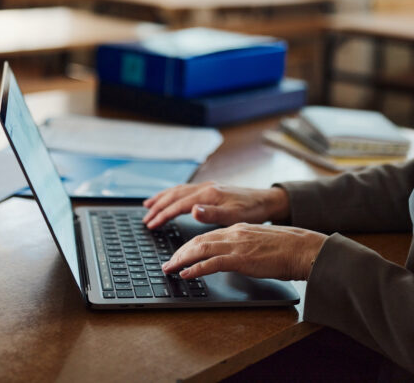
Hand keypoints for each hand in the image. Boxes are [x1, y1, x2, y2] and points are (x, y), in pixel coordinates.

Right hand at [142, 182, 288, 229]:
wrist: (268, 201)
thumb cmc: (253, 211)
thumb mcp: (235, 216)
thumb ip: (213, 214)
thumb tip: (192, 210)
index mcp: (209, 195)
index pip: (178, 205)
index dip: (163, 215)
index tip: (151, 225)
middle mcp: (206, 188)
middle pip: (174, 195)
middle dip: (158, 207)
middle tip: (145, 219)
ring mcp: (208, 187)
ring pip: (178, 191)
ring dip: (162, 198)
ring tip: (148, 205)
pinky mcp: (212, 190)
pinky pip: (186, 190)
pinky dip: (173, 195)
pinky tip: (171, 199)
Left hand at [162, 223, 327, 280]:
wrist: (303, 248)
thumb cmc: (287, 248)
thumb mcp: (260, 242)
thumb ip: (244, 245)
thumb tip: (234, 256)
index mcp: (238, 228)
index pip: (207, 235)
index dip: (189, 245)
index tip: (179, 255)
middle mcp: (234, 233)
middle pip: (198, 240)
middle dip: (179, 253)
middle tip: (168, 264)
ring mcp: (237, 245)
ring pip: (200, 249)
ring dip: (181, 260)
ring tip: (170, 269)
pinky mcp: (241, 258)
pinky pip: (212, 262)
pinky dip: (196, 268)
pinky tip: (186, 274)